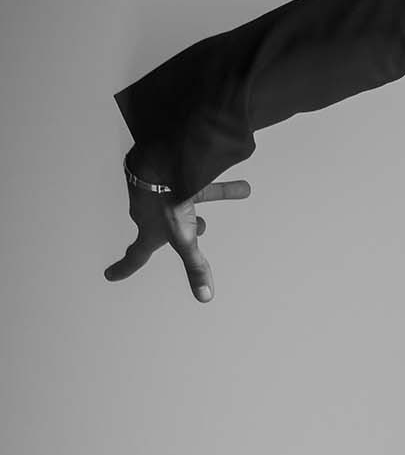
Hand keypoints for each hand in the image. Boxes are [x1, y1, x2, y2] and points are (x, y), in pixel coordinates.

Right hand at [104, 170, 250, 303]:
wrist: (161, 156)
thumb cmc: (165, 199)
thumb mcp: (185, 239)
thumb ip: (196, 267)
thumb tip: (204, 297)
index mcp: (148, 230)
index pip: (135, 256)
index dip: (123, 269)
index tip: (110, 275)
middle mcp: (151, 210)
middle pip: (163, 225)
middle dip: (177, 231)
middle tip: (200, 229)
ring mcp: (159, 189)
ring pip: (187, 199)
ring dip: (208, 202)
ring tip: (232, 198)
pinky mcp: (171, 171)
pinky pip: (200, 181)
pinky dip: (222, 187)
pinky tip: (244, 189)